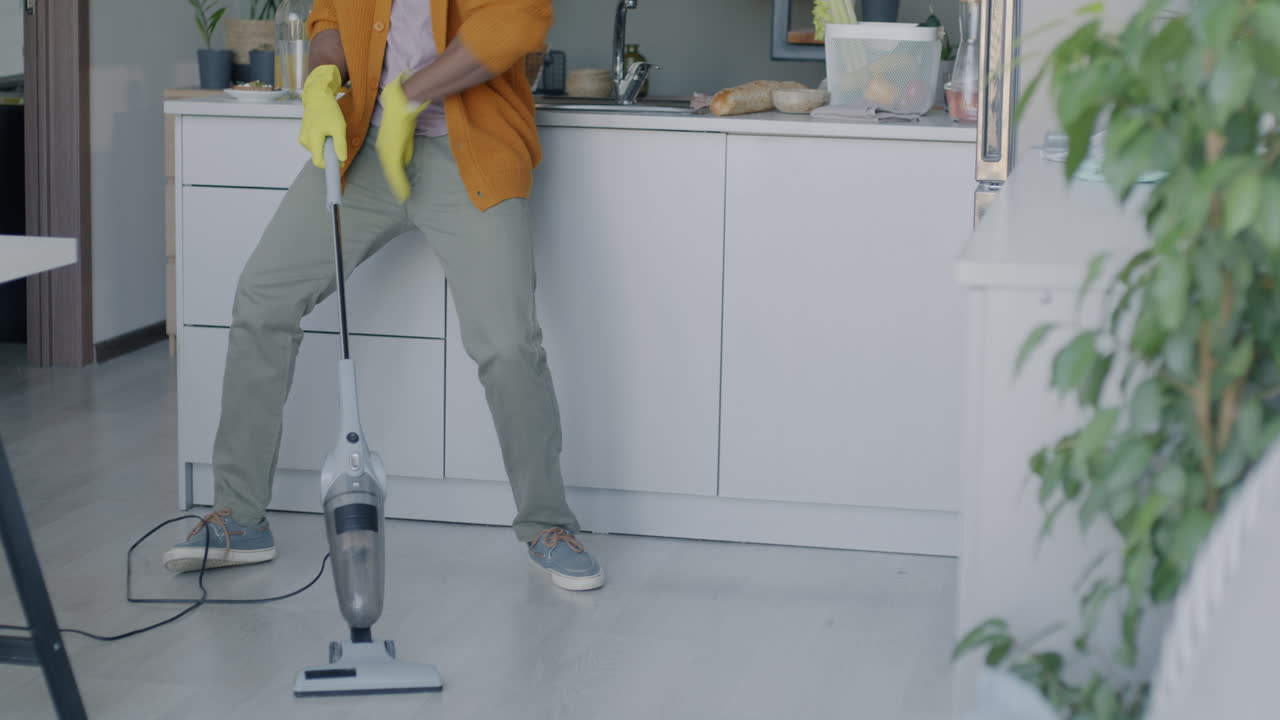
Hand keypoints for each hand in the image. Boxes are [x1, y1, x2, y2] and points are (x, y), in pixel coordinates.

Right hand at [298, 64, 347, 168]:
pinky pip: (315, 147)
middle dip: (330, 154)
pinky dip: (322, 143)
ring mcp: (302, 139)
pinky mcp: (303, 137)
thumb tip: (342, 159)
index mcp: (312, 138)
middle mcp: (304, 140)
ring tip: (330, 133)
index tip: (339, 170)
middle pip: (319, 157)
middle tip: (338, 142)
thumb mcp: (339, 127)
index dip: (329, 167)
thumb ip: (340, 144)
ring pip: (317, 152)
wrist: (318, 98)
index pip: (318, 161)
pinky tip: (325, 132)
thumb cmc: (329, 111)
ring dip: (326, 148)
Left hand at [375, 73, 429, 202]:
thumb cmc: (405, 115)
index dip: (394, 176)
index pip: (388, 164)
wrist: (403, 103)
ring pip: (392, 173)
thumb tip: (404, 163)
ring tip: (404, 196)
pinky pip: (395, 171)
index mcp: (384, 145)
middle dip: (396, 184)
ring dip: (398, 186)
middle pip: (389, 170)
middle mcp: (382, 148)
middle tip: (402, 195)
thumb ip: (404, 150)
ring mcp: (386, 150)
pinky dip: (400, 182)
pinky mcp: (392, 151)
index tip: (399, 186)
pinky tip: (404, 190)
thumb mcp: (405, 135)